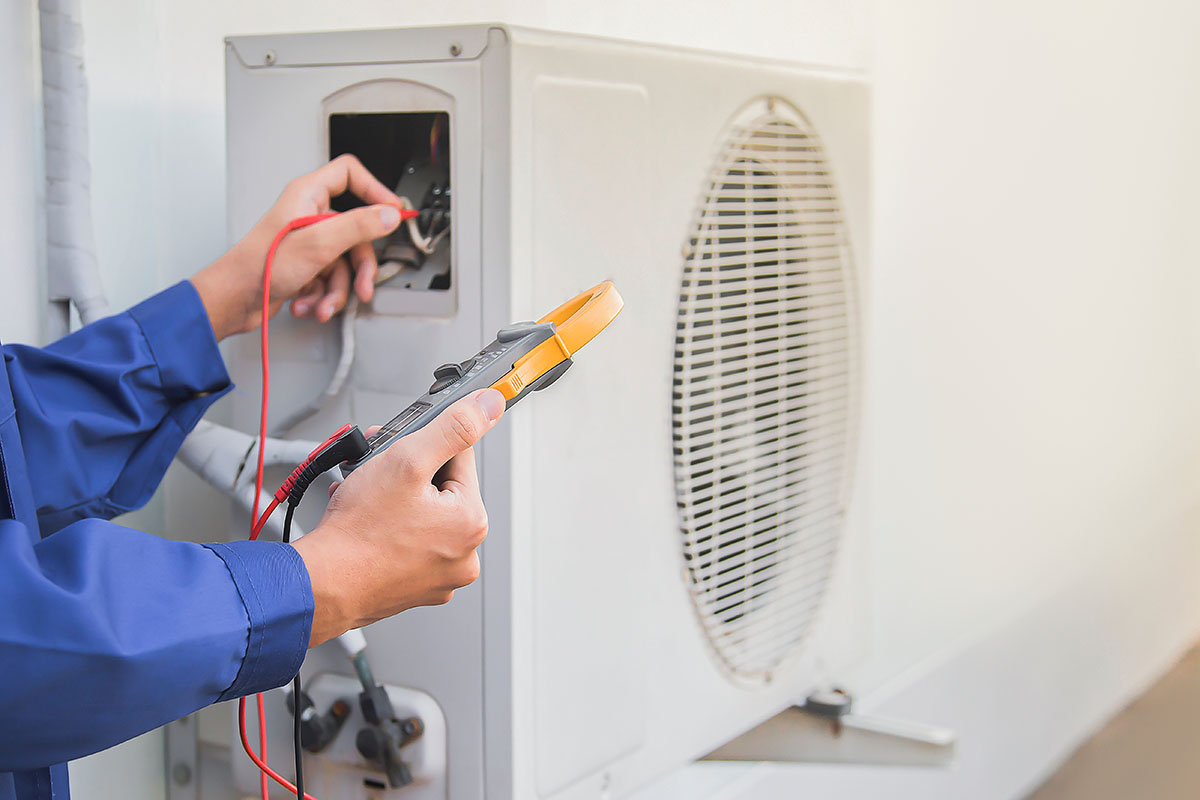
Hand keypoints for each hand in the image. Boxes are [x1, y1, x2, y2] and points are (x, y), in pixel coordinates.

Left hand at [191, 154, 402, 339]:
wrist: (234, 300)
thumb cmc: (259, 267)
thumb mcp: (318, 243)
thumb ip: (358, 226)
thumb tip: (388, 215)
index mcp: (308, 196)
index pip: (349, 174)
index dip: (374, 189)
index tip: (392, 211)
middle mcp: (309, 216)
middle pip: (355, 232)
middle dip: (358, 266)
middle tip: (362, 284)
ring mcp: (308, 242)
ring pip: (344, 263)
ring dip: (337, 290)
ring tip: (324, 303)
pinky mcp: (305, 266)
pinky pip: (330, 279)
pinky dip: (322, 296)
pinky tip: (309, 304)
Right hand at [292, 389, 505, 646]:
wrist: (320, 584)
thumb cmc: (359, 532)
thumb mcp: (408, 460)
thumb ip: (453, 427)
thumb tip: (489, 405)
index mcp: (472, 523)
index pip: (459, 459)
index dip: (424, 446)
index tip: (399, 448)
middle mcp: (463, 555)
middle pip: (440, 489)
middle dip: (405, 473)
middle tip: (374, 472)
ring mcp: (438, 576)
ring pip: (420, 516)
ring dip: (393, 498)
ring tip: (364, 497)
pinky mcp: (413, 588)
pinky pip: (407, 544)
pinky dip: (388, 529)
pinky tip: (365, 522)